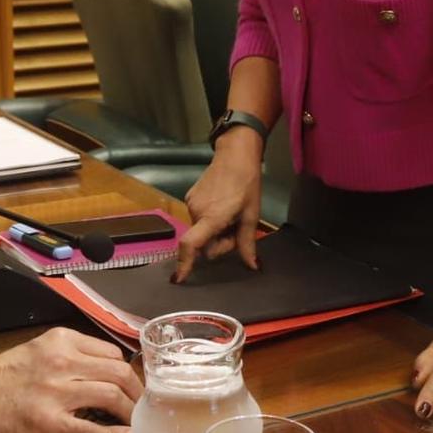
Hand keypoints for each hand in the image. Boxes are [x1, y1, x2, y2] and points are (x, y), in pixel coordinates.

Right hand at [0, 327, 140, 432]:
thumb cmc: (7, 373)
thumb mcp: (41, 347)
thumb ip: (72, 352)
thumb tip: (107, 367)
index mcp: (63, 340)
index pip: (111, 352)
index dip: (127, 370)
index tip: (131, 383)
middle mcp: (64, 361)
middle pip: (118, 372)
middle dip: (137, 390)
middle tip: (141, 404)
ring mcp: (58, 392)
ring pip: (111, 397)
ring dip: (131, 411)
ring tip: (136, 421)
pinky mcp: (50, 421)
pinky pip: (92, 429)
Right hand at [174, 133, 264, 279]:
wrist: (235, 154)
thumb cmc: (247, 184)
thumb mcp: (251, 215)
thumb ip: (247, 243)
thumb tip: (252, 267)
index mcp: (212, 217)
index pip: (191, 244)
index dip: (185, 263)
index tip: (179, 278)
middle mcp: (196, 212)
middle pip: (203, 242)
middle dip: (219, 242)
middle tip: (237, 228)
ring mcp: (190, 204)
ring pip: (201, 231)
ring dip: (215, 230)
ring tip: (231, 214)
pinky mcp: (190, 197)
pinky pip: (199, 219)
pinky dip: (210, 220)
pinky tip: (223, 206)